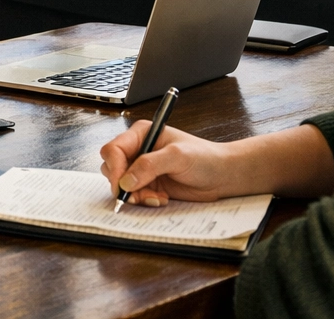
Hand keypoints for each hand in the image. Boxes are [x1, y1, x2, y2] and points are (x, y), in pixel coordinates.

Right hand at [98, 122, 235, 207]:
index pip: (114, 149)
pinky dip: (144, 200)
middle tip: (137, 195)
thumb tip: (126, 180)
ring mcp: (142, 168)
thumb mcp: (177, 156)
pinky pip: (135, 195)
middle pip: (112, 167)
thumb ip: (150, 165)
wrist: (221, 176)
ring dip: (135, 195)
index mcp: (141, 134)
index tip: (121, 185)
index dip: (115, 167)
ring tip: (155, 197)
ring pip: (121, 184)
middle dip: (122, 184)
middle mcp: (138, 150)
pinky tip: (161, 198)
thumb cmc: (204, 158)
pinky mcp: (149, 184)